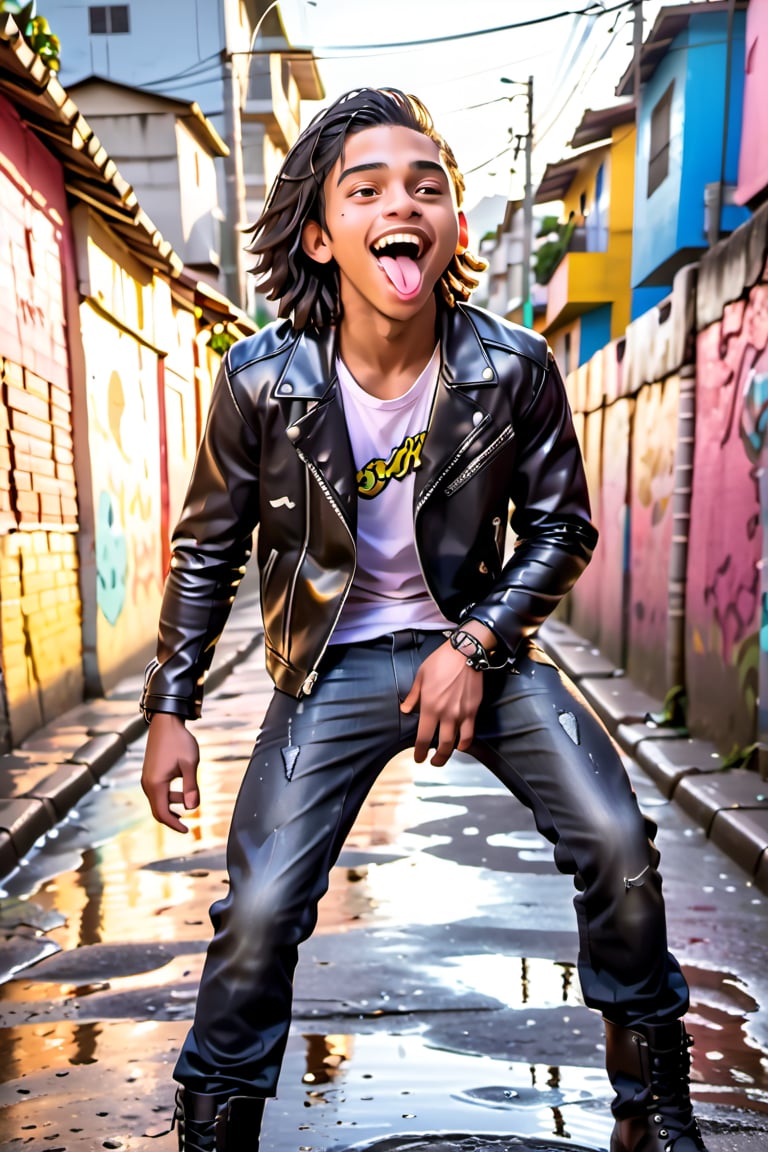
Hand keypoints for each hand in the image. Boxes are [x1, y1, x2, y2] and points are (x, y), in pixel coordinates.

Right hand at [141, 713, 200, 832]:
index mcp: (156, 784)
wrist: (166, 722)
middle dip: (172, 818)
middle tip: (187, 824)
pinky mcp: (150, 773)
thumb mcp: (190, 764)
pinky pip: (157, 792)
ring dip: (172, 804)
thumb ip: (191, 786)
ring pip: (157, 800)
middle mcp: (147, 783)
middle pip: (157, 810)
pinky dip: (168, 796)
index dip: (174, 824)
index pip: (162, 813)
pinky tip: (181, 792)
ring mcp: (147, 778)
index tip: (187, 830)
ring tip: (189, 798)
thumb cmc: (179, 741)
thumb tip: (193, 807)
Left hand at [400, 640, 483, 766]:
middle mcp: (446, 714)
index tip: (418, 758)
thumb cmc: (441, 662)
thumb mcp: (421, 677)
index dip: (419, 751)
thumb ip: (413, 696)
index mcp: (430, 706)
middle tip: (433, 762)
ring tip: (445, 756)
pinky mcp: (473, 711)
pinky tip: (461, 745)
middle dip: (436, 759)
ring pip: (457, 744)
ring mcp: (461, 714)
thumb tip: (405, 710)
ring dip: (450, 754)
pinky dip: (465, 743)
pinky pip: (470, 734)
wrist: (465, 653)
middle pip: (442, 746)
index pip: (423, 737)